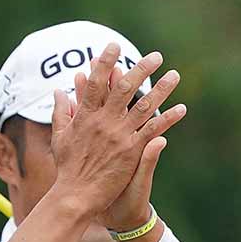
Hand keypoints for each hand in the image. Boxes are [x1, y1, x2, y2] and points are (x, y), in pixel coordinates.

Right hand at [47, 44, 185, 219]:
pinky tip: (182, 109)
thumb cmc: (67, 168)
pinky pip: (153, 130)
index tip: (114, 46)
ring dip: (161, 89)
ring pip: (144, 106)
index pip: (97, 83)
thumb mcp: (60, 137)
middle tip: (156, 55)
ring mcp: (120, 135)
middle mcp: (104, 122)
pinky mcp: (132, 150)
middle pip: (125, 89)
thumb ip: (61, 113)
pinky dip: (168, 119)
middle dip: (141, 69)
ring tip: (174, 75)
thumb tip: (58, 92)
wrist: (77, 195)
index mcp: (86, 116)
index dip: (105, 63)